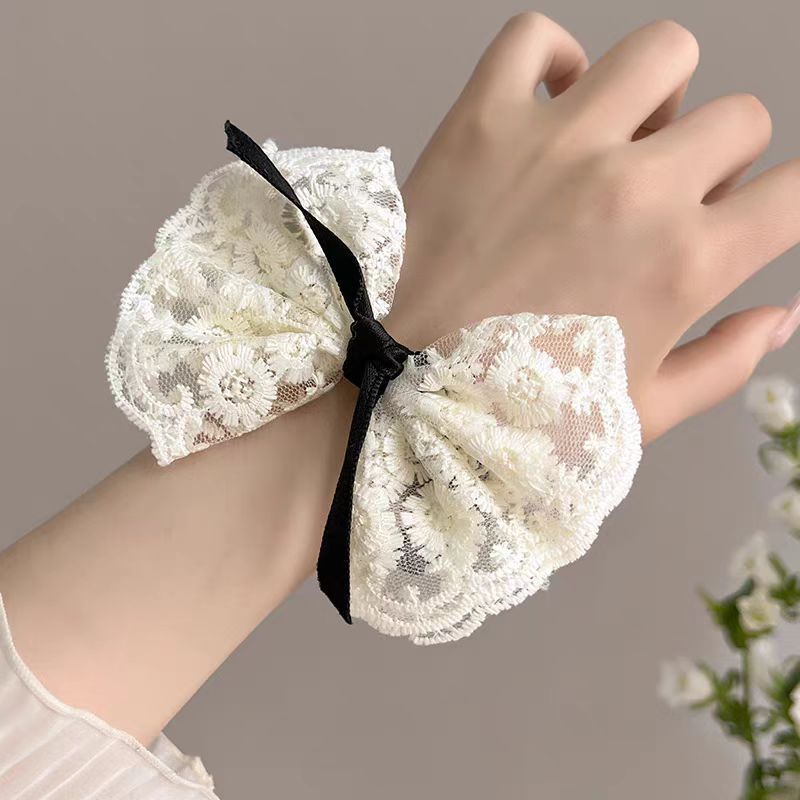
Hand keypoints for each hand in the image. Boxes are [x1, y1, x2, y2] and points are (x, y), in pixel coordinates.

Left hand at [384, 14, 799, 442]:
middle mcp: (634, 190)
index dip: (783, 204)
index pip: (796, 194)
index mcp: (683, 266)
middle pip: (738, 118)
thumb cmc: (513, 413)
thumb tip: (781, 316)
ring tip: (618, 140)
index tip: (748, 217)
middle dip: (718, 159)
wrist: (396, 391)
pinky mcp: (481, 121)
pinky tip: (547, 105)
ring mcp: (557, 144)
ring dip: (656, 94)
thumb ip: (721, 366)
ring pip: (662, 53)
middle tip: (664, 199)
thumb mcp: (633, 415)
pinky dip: (552, 61)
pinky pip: (536, 38)